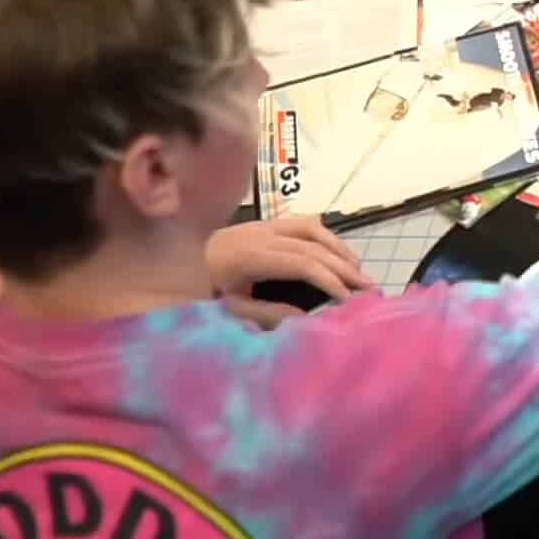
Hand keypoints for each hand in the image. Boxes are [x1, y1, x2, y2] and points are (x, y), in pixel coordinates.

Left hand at [205, 216, 373, 327]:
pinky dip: (324, 235)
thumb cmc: (199, 291)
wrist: (170, 263)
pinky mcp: (262, 223)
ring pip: (311, 227)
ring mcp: (262, 224)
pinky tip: (334, 251)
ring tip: (357, 269)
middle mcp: (260, 234)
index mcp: (249, 256)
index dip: (329, 278)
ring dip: (338, 247)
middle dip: (343, 266)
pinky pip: (301, 221)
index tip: (348, 298)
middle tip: (368, 286)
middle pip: (313, 245)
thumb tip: (307, 317)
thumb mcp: (228, 309)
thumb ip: (266, 314)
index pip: (302, 263)